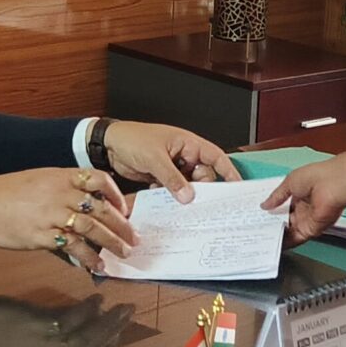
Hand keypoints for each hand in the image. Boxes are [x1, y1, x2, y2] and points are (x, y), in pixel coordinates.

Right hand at [0, 165, 134, 265]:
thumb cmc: (7, 193)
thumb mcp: (40, 180)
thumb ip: (64, 190)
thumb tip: (86, 208)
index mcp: (62, 176)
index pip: (100, 180)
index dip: (117, 195)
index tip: (124, 210)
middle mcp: (61, 193)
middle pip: (102, 209)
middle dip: (122, 226)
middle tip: (133, 239)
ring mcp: (52, 214)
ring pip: (93, 229)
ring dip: (112, 244)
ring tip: (123, 254)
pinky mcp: (42, 235)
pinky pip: (73, 247)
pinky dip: (89, 257)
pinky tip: (97, 265)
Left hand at [101, 120, 240, 200]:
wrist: (109, 145)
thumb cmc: (132, 139)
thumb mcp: (155, 158)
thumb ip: (172, 178)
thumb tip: (188, 196)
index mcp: (188, 143)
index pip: (215, 157)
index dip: (228, 171)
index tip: (236, 186)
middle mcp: (184, 155)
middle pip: (203, 176)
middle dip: (203, 190)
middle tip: (201, 204)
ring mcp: (173, 167)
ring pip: (189, 186)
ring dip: (186, 196)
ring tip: (184, 207)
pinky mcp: (162, 178)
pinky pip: (174, 191)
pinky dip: (172, 198)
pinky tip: (168, 205)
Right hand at [258, 146, 345, 243]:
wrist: (336, 184)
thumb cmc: (316, 176)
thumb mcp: (290, 182)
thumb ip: (277, 196)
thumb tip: (264, 205)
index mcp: (299, 195)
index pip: (282, 207)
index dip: (270, 212)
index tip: (256, 217)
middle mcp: (303, 209)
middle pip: (284, 221)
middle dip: (270, 226)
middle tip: (254, 231)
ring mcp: (307, 220)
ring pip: (288, 232)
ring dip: (275, 236)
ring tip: (258, 241)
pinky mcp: (311, 230)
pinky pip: (295, 239)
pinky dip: (284, 243)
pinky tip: (271, 245)